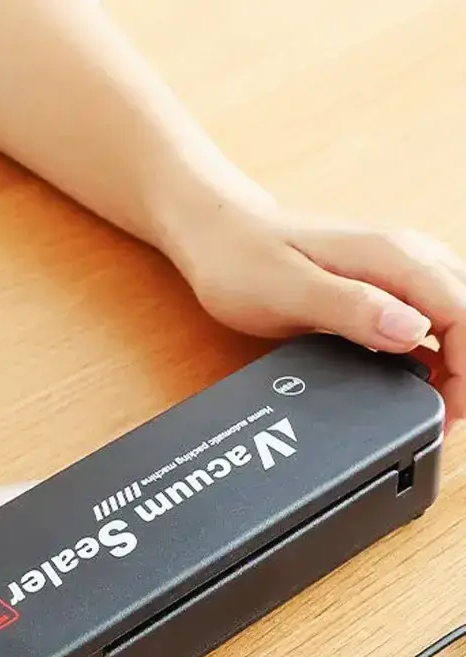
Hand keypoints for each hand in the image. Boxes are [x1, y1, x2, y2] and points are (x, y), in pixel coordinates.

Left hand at [170, 197, 465, 423]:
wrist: (217, 237)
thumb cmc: (241, 261)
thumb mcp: (288, 291)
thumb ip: (351, 308)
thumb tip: (411, 331)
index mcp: (392, 257)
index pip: (463, 313)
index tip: (451, 411)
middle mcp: (405, 257)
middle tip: (446, 418)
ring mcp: (396, 269)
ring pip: (454, 316)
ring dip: (456, 361)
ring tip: (437, 406)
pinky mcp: (381, 285)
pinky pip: (427, 317)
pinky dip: (434, 351)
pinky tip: (417, 380)